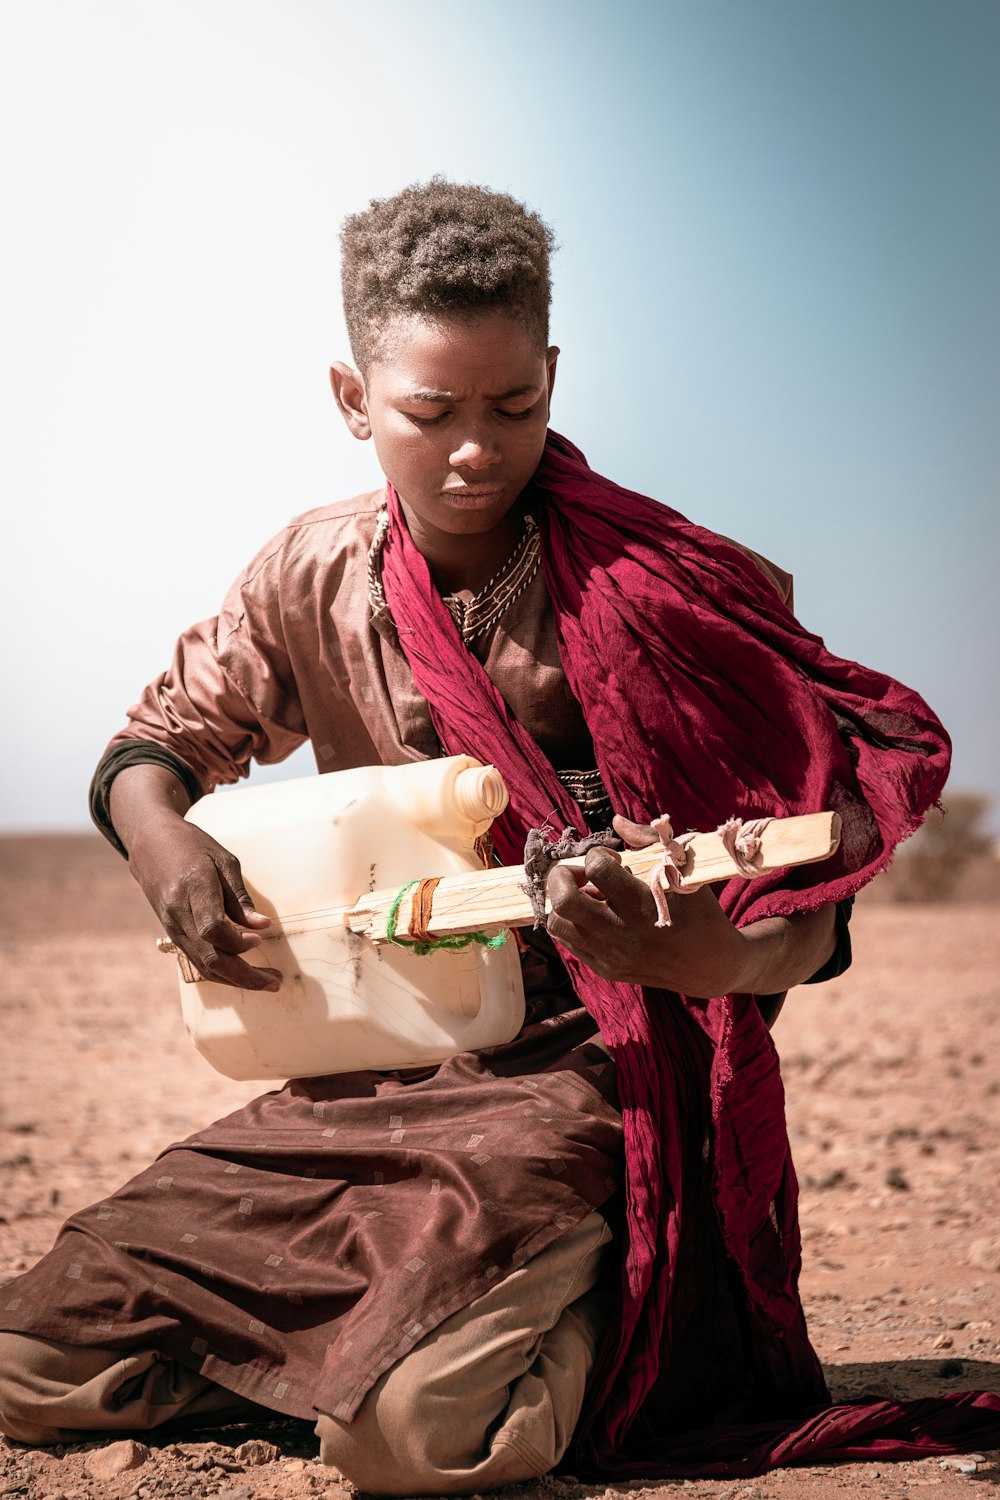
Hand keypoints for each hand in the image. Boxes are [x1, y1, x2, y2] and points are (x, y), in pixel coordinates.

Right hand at [128, 812, 281, 991]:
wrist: (150, 843)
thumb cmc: (192, 846)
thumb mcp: (224, 861)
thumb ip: (240, 897)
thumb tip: (262, 926)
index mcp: (193, 887)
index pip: (212, 928)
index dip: (238, 941)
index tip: (260, 938)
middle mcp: (178, 912)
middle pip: (209, 957)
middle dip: (244, 976)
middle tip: (275, 982)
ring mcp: (172, 926)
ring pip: (203, 965)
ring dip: (236, 979)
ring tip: (266, 982)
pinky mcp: (172, 932)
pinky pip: (197, 960)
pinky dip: (221, 971)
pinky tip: (242, 972)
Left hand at [545, 815, 749, 996]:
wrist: (710, 965)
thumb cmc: (698, 911)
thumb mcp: (683, 871)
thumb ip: (649, 841)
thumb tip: (616, 821)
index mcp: (643, 906)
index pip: (597, 869)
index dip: (597, 854)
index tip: (612, 859)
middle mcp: (622, 934)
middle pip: (564, 900)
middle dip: (562, 875)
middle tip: (582, 872)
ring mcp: (610, 956)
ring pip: (557, 924)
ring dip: (564, 901)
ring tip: (587, 894)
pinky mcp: (605, 970)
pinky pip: (567, 942)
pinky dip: (570, 921)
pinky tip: (592, 913)